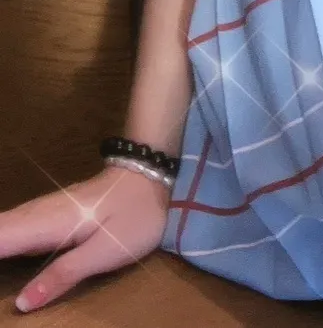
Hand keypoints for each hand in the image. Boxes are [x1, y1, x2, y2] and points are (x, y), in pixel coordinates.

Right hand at [0, 166, 170, 311]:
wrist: (151, 176)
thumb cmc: (134, 217)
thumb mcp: (106, 251)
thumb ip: (64, 275)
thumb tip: (21, 304)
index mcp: (47, 225)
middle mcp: (37, 214)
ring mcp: (41, 211)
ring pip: (0, 227)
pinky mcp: (46, 214)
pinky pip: (9, 227)